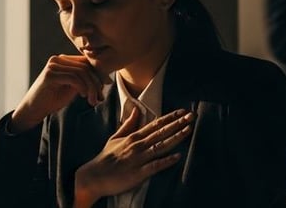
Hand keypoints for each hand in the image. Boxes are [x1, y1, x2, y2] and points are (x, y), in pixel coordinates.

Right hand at [9, 55, 110, 132]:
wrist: (34, 109)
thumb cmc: (53, 99)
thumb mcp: (72, 88)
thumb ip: (84, 80)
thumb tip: (104, 79)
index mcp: (63, 60)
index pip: (86, 62)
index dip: (98, 73)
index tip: (105, 87)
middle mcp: (57, 59)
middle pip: (85, 66)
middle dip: (96, 82)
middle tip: (100, 97)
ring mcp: (53, 66)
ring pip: (81, 72)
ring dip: (91, 87)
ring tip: (93, 100)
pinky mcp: (49, 75)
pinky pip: (73, 78)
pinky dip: (82, 87)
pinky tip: (84, 96)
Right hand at [73, 108, 193, 205]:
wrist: (94, 176)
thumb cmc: (106, 157)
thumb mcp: (115, 137)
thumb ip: (128, 124)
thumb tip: (137, 109)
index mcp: (133, 136)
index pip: (155, 124)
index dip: (170, 117)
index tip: (182, 111)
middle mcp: (138, 145)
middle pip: (161, 132)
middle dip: (177, 123)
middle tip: (191, 116)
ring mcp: (139, 159)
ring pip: (160, 146)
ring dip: (175, 138)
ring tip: (189, 130)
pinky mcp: (138, 173)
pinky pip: (155, 166)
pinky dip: (166, 161)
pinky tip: (177, 157)